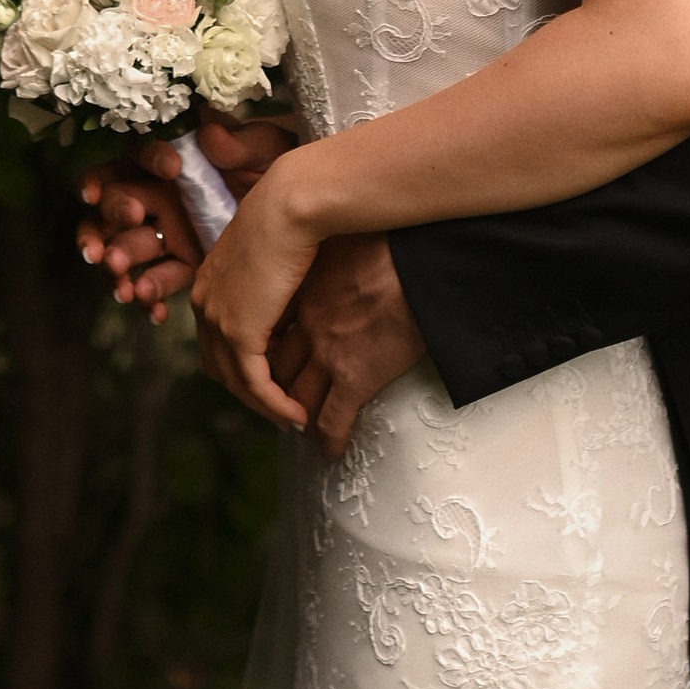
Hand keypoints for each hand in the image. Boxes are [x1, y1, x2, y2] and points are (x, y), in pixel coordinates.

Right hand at [78, 118, 298, 321]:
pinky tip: (155, 308)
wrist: (304, 211)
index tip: (165, 171)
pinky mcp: (184, 266)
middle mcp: (161, 197)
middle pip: (115, 205)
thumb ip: (240, 144)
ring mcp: (168, 234)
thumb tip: (210, 135)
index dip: (135, 163)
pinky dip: (150, 296)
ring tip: (125, 284)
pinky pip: (155, 283)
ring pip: (127, 248)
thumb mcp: (266, 150)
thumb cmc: (281, 168)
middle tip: (113, 240)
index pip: (135, 158)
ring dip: (119, 265)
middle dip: (111, 221)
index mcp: (171, 163)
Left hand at [189, 154, 325, 429]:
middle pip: (220, 366)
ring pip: (236, 382)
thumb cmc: (293, 218)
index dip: (243, 365)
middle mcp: (204, 304)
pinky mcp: (239, 332)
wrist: (290, 204)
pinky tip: (296, 414)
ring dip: (264, 406)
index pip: (217, 340)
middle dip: (251, 392)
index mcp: (209, 284)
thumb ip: (271, 285)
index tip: (275, 380)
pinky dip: (274, 404)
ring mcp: (217, 319)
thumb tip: (290, 307)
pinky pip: (255, 384)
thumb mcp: (273, 257)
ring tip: (293, 417)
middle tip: (283, 407)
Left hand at [268, 232, 424, 460]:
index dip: (268, 347)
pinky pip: (332, 420)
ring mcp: (327, 354)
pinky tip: (331, 451)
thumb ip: (332, 252)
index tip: (273, 356)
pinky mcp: (355, 378)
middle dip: (273, 387)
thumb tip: (339, 248)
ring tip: (302, 429)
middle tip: (279, 399)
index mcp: (304, 291)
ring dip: (296, 417)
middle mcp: (306, 325)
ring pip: (295, 399)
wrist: (421, 261)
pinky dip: (328, 439)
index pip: (271, 328)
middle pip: (274, 367)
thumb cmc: (393, 241)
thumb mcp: (347, 237)